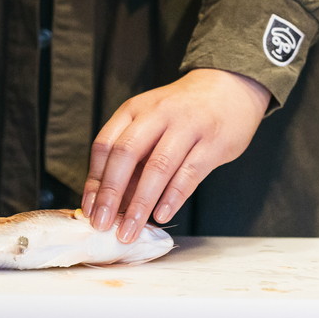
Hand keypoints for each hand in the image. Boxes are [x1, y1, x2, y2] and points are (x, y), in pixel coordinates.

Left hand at [81, 68, 270, 242]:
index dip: (94, 180)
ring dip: (140, 203)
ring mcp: (186, 126)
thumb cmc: (182, 112)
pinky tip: (162, 215)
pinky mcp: (213, 142)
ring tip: (130, 229)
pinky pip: (189, 173)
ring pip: (157, 167)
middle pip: (125, 154)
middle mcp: (157, 114)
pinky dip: (173, 197)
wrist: (229, 87)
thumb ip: (134, 156)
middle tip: (102, 224)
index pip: (104, 145)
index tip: (89, 209)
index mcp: (134, 110)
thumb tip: (113, 201)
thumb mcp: (151, 122)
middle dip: (111, 193)